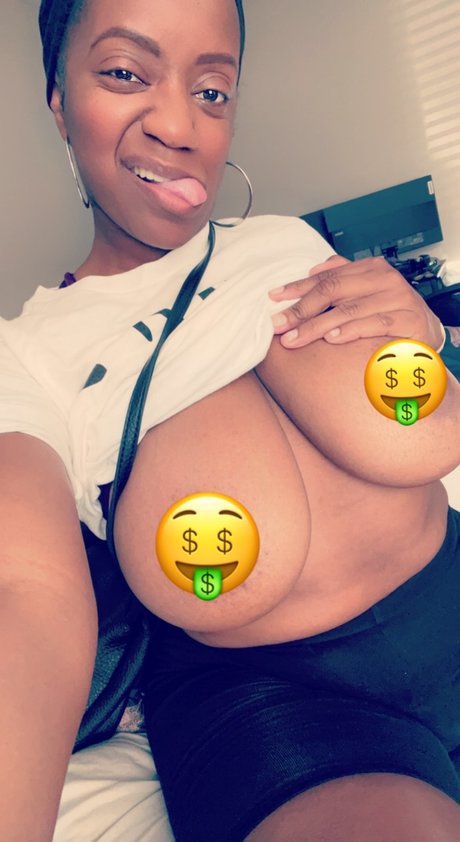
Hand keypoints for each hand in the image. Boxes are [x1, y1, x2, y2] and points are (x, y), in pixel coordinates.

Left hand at [269, 255, 443, 349]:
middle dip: (302, 309)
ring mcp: (397, 298)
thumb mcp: (366, 292)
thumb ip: (343, 278)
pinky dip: (350, 331)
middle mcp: (383, 279)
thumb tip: (313, 270)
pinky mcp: (408, 319)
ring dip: (317, 326)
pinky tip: (331, 339)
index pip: (326, 277)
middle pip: (333, 291)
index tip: (274, 298)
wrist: (428, 332)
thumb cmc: (391, 313)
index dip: (298, 287)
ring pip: (348, 310)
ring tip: (295, 338)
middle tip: (279, 325)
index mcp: (370, 268)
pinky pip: (374, 324)